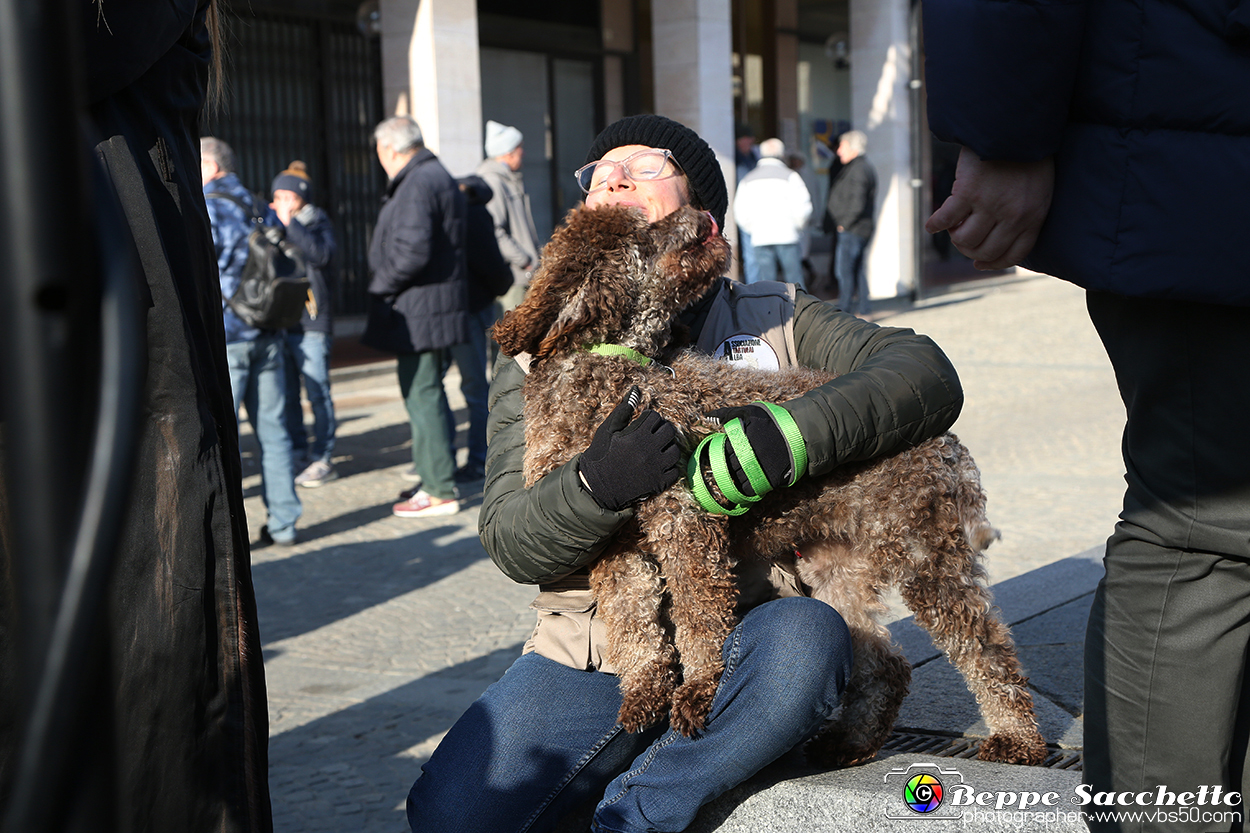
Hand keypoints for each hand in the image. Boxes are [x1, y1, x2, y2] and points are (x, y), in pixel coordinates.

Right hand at [579, 386, 681, 510]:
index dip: (649, 418)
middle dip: (662, 430)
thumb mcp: (608, 429)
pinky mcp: (658, 483)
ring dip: (668, 448)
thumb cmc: (601, 454)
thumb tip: (635, 390)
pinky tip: (658, 466)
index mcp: (637, 435)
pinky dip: (669, 468)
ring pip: (675, 452)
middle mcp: (649, 450)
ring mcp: (655, 467)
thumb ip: (624, 409)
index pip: (655, 417)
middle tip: (653, 435)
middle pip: (669, 431)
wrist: (596, 486)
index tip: (643, 424)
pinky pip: (675, 472)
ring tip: (657, 450)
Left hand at [703, 404, 792, 495]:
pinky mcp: (769, 479)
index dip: (721, 452)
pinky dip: (745, 489)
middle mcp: (748, 455)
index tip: (724, 452)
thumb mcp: (749, 412)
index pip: (721, 451)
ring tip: (736, 474)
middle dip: (726, 466)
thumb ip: (727, 414)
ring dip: (734, 479)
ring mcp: (758, 468)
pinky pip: (750, 490)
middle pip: (728, 466)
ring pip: (737, 480)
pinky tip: (745, 482)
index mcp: (740, 439)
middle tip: (729, 465)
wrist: (798, 432)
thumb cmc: (771, 421)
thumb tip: (706, 416)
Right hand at [924, 146, 1053, 269]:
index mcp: (1033, 217)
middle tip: (962, 240)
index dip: (993, 263)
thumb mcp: (1039, 189)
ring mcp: (990, 205)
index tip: (980, 264)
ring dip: (955, 237)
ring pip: (964, 240)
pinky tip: (931, 225)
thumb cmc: (1028, 156)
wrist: (1016, 124)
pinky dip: (935, 225)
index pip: (1012, 254)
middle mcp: (1012, 216)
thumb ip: (1026, 212)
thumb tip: (1001, 236)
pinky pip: (946, 219)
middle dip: (970, 251)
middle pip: (985, 251)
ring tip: (952, 227)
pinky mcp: (968, 192)